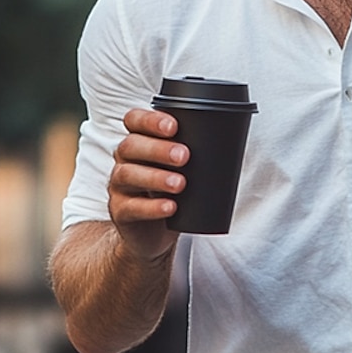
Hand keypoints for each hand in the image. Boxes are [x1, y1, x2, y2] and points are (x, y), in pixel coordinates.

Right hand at [108, 108, 186, 259]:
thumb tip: (232, 138)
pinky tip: (170, 207)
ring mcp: (119, 186)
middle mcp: (125, 161)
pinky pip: (131, 207)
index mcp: (139, 142)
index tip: (174, 126)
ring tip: (180, 184)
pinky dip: (152, 207)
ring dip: (156, 178)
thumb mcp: (183, 168)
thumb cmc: (173, 192)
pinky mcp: (120, 212)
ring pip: (128, 175)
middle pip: (131, 146)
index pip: (134, 121)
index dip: (149, 120)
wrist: (154, 232)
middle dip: (158, 149)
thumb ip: (195, 150)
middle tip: (184, 156)